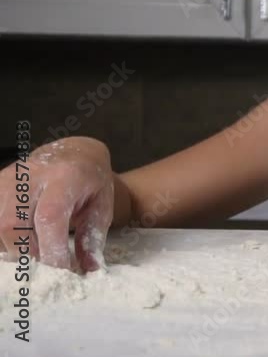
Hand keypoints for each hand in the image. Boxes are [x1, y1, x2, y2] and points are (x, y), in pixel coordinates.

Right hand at [0, 137, 113, 270]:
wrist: (74, 153)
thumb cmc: (90, 183)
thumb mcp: (101, 207)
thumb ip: (92, 239)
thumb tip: (88, 270)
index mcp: (65, 178)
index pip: (49, 217)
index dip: (51, 250)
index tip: (62, 272)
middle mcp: (31, 175)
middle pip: (13, 224)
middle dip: (28, 253)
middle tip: (47, 266)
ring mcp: (8, 179)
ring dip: (15, 248)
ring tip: (35, 254)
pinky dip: (5, 239)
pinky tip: (21, 243)